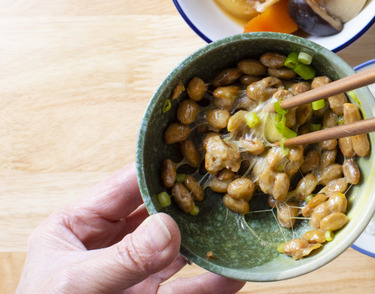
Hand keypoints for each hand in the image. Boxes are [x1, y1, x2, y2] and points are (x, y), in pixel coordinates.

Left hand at [16, 164, 245, 293]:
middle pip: (156, 215)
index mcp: (76, 229)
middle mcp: (107, 248)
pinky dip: (210, 283)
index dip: (157, 171)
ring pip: (176, 252)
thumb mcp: (76, 284)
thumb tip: (170, 228)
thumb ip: (123, 258)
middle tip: (224, 189)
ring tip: (234, 228)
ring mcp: (129, 276)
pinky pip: (184, 290)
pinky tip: (232, 276)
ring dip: (205, 243)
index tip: (194, 156)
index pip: (122, 188)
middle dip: (189, 203)